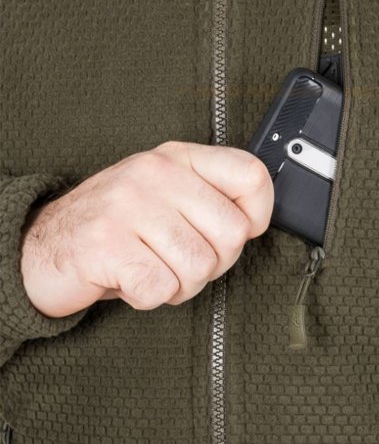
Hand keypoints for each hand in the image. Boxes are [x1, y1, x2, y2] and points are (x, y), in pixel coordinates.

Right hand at [19, 141, 273, 317]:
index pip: (251, 174)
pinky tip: (130, 280)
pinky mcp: (105, 243)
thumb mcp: (168, 192)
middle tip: (182, 261)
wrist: (44, 244)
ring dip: (180, 284)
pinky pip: (160, 288)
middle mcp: (156, 173)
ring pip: (199, 266)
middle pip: (233, 233)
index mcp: (179, 157)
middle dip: (214, 263)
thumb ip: (211, 196)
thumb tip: (255, 221)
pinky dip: (149, 297)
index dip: (258, 214)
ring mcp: (129, 205)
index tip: (241, 231)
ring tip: (154, 268)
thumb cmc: (120, 223)